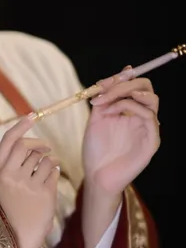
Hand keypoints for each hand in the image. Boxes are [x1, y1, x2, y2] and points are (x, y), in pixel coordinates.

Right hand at [0, 115, 59, 247]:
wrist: (17, 235)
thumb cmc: (12, 205)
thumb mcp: (3, 182)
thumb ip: (12, 161)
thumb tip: (31, 140)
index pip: (9, 140)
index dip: (21, 125)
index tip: (32, 115)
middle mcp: (8, 175)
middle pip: (26, 145)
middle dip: (39, 143)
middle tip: (46, 148)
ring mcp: (25, 184)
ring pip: (41, 158)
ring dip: (48, 159)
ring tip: (47, 169)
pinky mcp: (42, 192)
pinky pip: (52, 170)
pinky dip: (54, 170)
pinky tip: (50, 178)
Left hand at [83, 68, 159, 195]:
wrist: (95, 176)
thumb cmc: (96, 149)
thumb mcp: (96, 118)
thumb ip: (106, 97)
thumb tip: (121, 72)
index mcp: (130, 111)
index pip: (135, 84)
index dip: (119, 78)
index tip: (99, 84)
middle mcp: (142, 117)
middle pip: (146, 88)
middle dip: (124, 83)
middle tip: (103, 91)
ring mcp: (149, 129)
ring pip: (151, 99)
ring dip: (126, 94)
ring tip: (105, 103)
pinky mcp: (152, 141)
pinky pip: (150, 117)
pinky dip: (131, 108)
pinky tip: (112, 113)